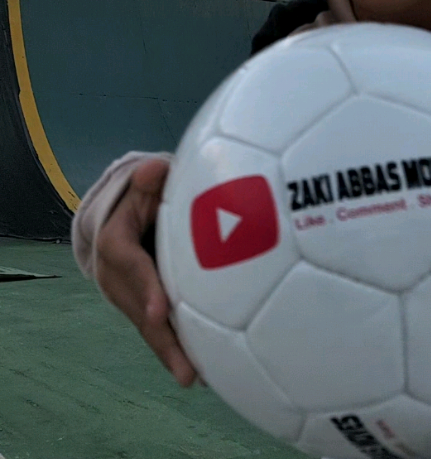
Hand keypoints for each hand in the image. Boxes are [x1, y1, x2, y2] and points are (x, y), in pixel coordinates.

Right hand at [95, 158, 201, 386]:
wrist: (124, 218)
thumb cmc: (143, 197)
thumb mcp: (145, 184)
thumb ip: (150, 177)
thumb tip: (154, 168)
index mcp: (115, 242)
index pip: (129, 264)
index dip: (144, 287)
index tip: (159, 311)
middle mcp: (116, 276)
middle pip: (139, 309)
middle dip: (163, 339)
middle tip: (188, 370)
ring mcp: (126, 296)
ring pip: (148, 328)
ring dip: (171, 353)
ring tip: (196, 378)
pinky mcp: (141, 307)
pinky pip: (157, 330)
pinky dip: (175, 349)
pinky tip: (200, 370)